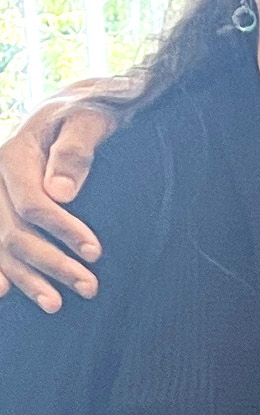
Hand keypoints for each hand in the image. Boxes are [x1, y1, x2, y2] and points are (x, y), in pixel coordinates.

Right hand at [0, 97, 117, 310]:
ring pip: (4, 244)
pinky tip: (5, 292)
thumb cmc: (89, 112)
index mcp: (15, 154)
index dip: (62, 230)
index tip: (95, 251)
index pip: (32, 202)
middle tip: (89, 287)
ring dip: (29, 278)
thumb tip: (60, 192)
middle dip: (52, 263)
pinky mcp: (5, 209)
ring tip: (56, 305)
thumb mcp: (90, 119)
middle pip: (16, 230)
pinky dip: (0, 268)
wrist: (76, 108)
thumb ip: (76, 150)